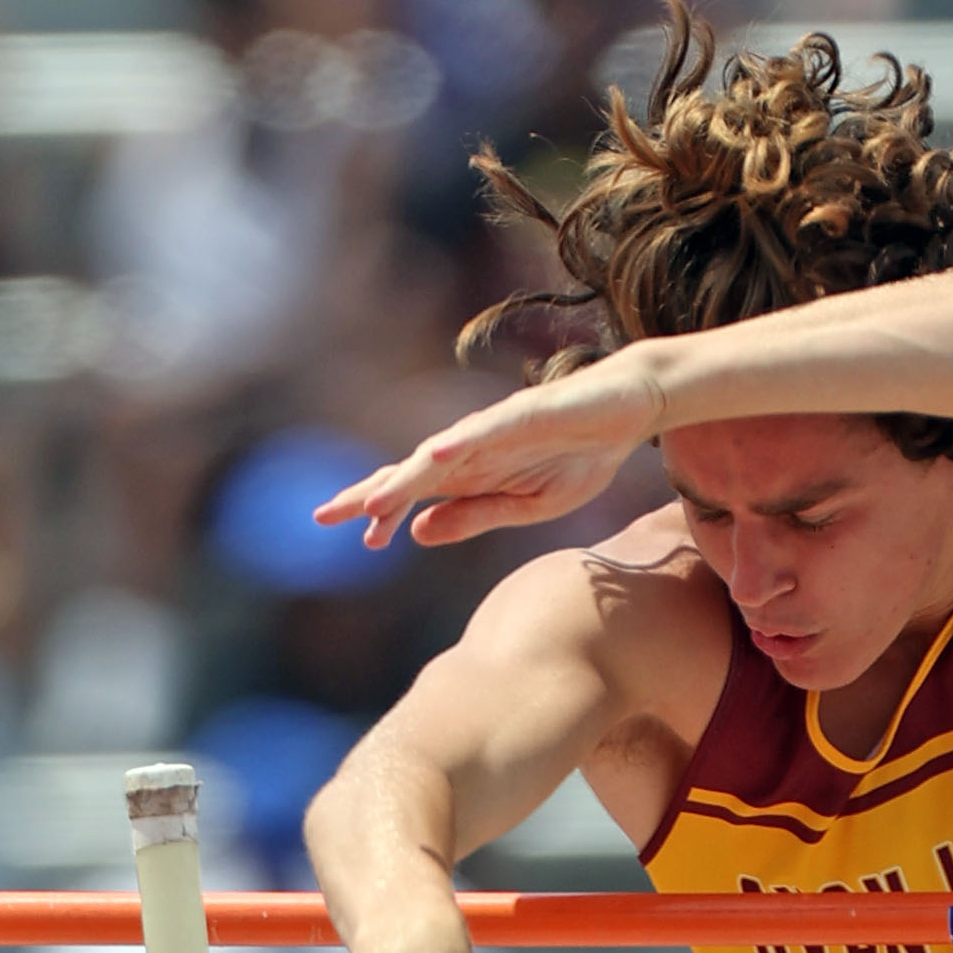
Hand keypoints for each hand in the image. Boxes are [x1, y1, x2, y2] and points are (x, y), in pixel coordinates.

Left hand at [315, 358, 664, 549]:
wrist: (629, 409)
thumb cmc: (581, 454)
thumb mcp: (529, 505)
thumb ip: (473, 516)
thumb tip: (417, 533)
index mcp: (474, 474)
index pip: (415, 494)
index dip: (383, 513)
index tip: (357, 543)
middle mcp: (473, 449)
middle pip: (410, 473)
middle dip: (368, 494)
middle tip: (323, 516)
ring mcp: (494, 430)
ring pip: (438, 457)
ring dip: (403, 480)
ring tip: (372, 504)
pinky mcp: (524, 414)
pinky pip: (485, 431)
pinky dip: (458, 444)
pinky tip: (432, 459)